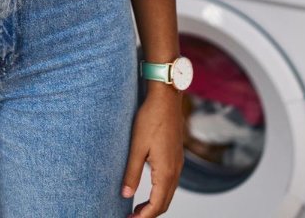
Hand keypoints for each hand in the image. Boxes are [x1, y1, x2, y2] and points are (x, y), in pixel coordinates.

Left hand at [121, 85, 183, 215]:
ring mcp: (178, 163)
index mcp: (166, 171)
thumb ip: (132, 173)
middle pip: (164, 202)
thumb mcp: (136, 146)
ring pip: (168, 192)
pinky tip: (148, 189)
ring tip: (137, 208)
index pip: (157, 204)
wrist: (166, 98)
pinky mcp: (176, 156)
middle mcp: (175, 170)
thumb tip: (126, 195)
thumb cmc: (150, 119)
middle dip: (149, 213)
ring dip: (154, 204)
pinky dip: (160, 192)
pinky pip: (170, 182)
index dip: (144, 216)